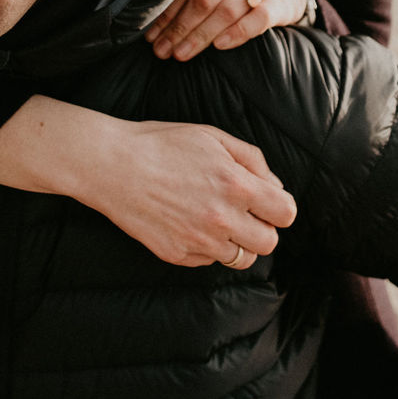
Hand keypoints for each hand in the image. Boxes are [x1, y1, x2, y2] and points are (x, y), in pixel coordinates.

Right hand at [0, 98, 296, 267]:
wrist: (112, 165)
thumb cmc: (162, 144)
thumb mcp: (213, 137)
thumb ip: (253, 160)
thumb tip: (276, 187)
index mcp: (236, 186)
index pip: (285, 214)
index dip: (280, 207)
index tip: (268, 202)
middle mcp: (222, 219)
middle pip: (268, 243)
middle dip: (262, 227)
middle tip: (244, 212)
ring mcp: (199, 241)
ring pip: (241, 258)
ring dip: (237, 241)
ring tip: (217, 220)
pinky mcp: (177, 255)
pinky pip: (209, 261)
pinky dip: (207, 247)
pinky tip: (189, 223)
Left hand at [144, 0, 305, 61]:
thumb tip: (151, 21)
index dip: (166, 12)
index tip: (151, 35)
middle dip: (178, 28)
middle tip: (162, 51)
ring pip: (226, 9)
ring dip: (201, 35)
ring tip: (182, 54)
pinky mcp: (280, 1)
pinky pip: (258, 18)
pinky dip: (237, 32)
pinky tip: (220, 46)